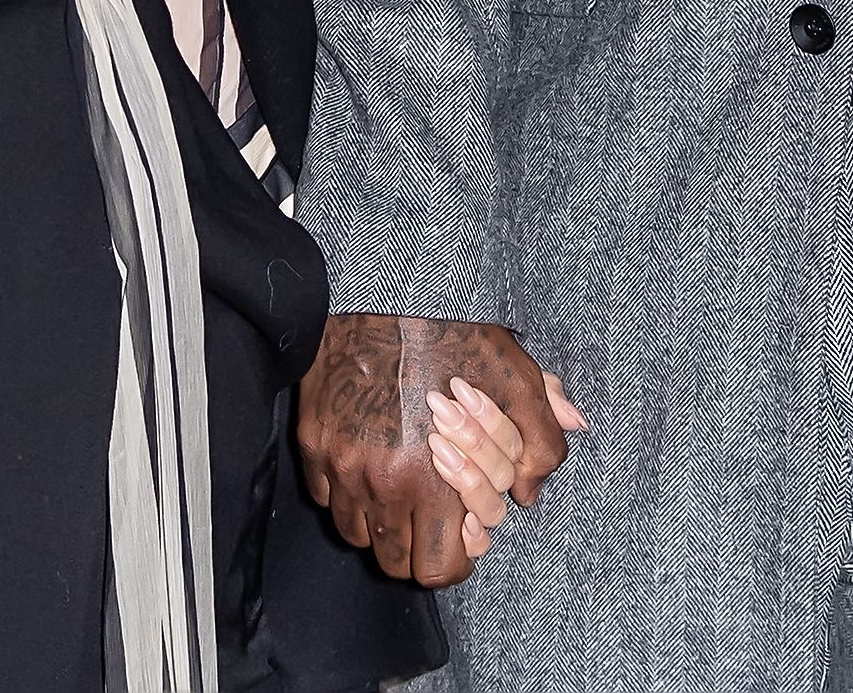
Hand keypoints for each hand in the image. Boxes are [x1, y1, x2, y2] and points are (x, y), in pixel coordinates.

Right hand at [297, 314, 586, 586]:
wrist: (387, 285)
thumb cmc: (455, 330)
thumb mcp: (516, 380)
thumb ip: (541, 443)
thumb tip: (533, 493)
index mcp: (434, 474)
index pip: (439, 568)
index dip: (456, 558)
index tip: (460, 534)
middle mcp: (380, 480)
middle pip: (395, 562)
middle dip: (419, 546)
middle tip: (433, 513)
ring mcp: (339, 463)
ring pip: (356, 534)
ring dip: (382, 521)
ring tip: (404, 486)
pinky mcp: (312, 440)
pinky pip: (326, 496)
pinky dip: (347, 492)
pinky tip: (371, 460)